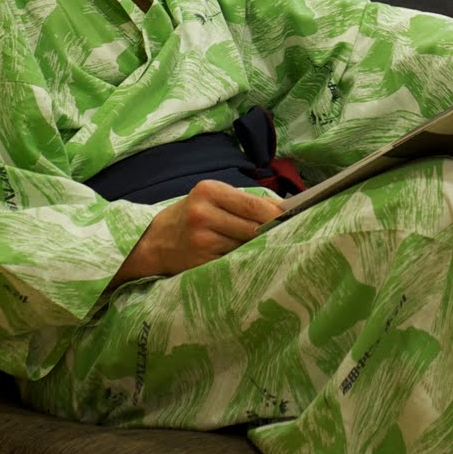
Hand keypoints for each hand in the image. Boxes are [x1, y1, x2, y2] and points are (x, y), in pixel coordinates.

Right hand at [116, 180, 285, 283]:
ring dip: (261, 248)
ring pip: (245, 246)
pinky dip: (245, 261)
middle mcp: (202, 214)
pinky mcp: (200, 263)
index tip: (298, 218)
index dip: (277, 214)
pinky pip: (233, 261)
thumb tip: (283, 211)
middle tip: (296, 235)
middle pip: (253, 227)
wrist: (154, 241)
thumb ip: (242, 202)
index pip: (253, 205)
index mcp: (208, 191)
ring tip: (274, 248)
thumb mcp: (210, 198)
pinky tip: (251, 261)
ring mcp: (200, 240)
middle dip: (274, 232)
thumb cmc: (192, 215)